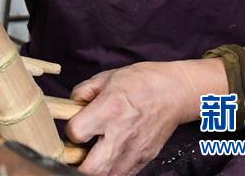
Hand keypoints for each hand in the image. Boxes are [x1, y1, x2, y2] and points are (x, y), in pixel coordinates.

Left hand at [66, 59, 226, 175]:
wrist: (174, 92)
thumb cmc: (142, 81)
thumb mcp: (106, 78)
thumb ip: (83, 92)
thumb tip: (70, 105)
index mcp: (108, 110)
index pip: (76, 133)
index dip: (70, 131)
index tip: (75, 127)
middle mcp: (120, 134)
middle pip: (90, 167)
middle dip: (76, 163)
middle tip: (75, 153)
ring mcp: (133, 150)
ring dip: (94, 170)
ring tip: (91, 158)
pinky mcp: (144, 158)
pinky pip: (124, 175)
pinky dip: (112, 171)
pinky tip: (108, 160)